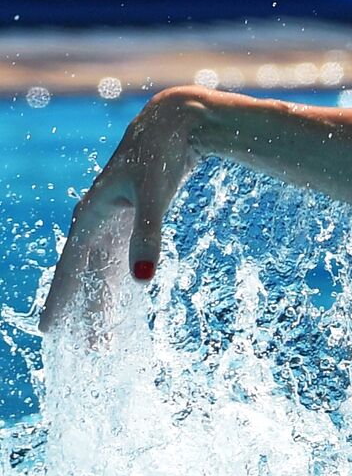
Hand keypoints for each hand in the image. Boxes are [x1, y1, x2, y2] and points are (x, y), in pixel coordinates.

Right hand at [39, 87, 204, 332]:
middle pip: (88, 277)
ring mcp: (116, 220)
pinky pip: (121, 258)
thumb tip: (142, 281)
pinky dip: (122, 280)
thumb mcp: (153, 197)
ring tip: (106, 338)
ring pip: (105, 270)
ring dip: (104, 301)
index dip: (61, 301)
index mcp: (91, 218)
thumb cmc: (159, 156)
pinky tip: (127, 297)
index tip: (49, 332)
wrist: (177, 123)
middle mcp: (97, 221)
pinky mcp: (135, 217)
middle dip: (86, 312)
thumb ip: (148, 238)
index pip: (71, 270)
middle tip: (89, 351)